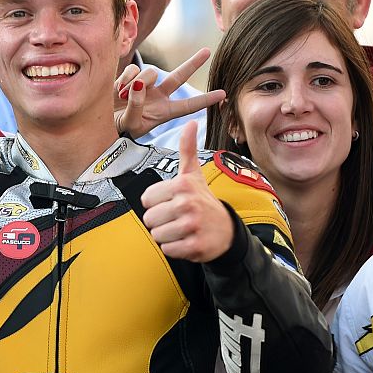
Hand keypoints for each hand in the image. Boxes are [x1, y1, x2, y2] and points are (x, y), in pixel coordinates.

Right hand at [114, 48, 223, 137]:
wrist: (102, 122)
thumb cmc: (119, 130)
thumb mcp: (130, 124)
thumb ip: (136, 107)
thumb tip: (139, 86)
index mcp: (163, 112)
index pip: (188, 105)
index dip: (205, 99)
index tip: (223, 94)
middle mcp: (158, 96)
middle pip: (179, 77)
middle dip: (193, 63)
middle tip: (207, 51)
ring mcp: (145, 86)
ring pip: (149, 73)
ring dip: (137, 83)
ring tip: (124, 97)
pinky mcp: (131, 78)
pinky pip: (133, 70)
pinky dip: (125, 79)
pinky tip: (119, 90)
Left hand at [141, 121, 233, 260]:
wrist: (226, 230)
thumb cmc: (203, 200)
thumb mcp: (194, 174)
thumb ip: (187, 149)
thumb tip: (190, 122)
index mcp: (182, 185)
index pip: (146, 199)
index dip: (156, 203)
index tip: (171, 202)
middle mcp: (187, 204)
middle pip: (149, 219)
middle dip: (160, 221)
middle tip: (177, 217)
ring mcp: (192, 226)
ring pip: (157, 235)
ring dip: (166, 235)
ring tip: (181, 228)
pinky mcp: (195, 247)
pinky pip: (167, 250)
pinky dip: (175, 248)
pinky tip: (187, 239)